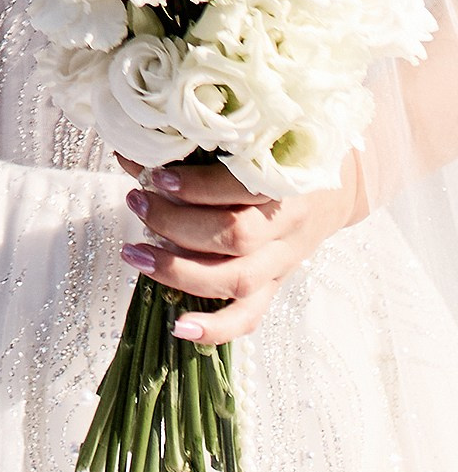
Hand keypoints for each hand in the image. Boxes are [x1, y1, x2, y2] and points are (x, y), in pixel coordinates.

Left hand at [118, 153, 363, 343]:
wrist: (337, 186)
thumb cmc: (284, 156)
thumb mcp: (255, 143)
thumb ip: (203, 148)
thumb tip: (133, 151)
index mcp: (286, 181)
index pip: (239, 188)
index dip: (195, 187)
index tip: (155, 176)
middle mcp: (287, 225)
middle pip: (234, 236)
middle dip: (175, 224)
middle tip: (136, 201)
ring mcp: (282, 261)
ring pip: (236, 278)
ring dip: (179, 271)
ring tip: (134, 253)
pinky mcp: (275, 286)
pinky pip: (249, 316)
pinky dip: (215, 328)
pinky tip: (178, 327)